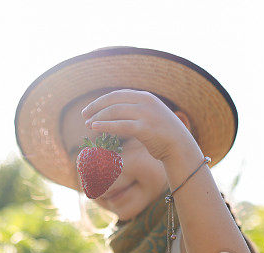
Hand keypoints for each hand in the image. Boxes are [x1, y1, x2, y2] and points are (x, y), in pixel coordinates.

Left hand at [81, 89, 195, 162]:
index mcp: (145, 97)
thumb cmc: (161, 135)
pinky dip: (106, 126)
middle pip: (113, 100)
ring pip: (115, 111)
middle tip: (84, 116)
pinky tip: (95, 128)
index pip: (118, 94)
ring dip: (98, 117)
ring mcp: (146, 114)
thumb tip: (114, 113)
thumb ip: (135, 111)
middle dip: (96, 107)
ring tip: (88, 125)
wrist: (179, 147)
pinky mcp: (145, 128)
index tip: (89, 110)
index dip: (101, 101)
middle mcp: (145, 102)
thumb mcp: (149, 116)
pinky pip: (121, 125)